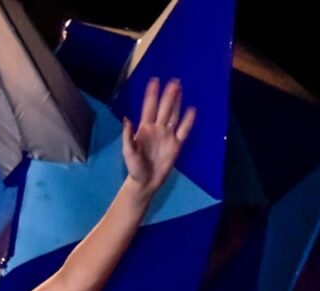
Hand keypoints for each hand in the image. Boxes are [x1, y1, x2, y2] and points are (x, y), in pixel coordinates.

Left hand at [122, 77, 195, 191]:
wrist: (146, 182)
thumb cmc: (134, 167)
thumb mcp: (128, 152)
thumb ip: (127, 136)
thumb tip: (127, 118)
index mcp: (144, 128)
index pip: (149, 107)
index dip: (152, 94)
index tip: (154, 80)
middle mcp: (157, 128)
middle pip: (164, 108)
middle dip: (168, 94)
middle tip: (174, 80)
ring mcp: (168, 135)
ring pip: (174, 115)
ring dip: (177, 102)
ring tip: (180, 88)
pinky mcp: (176, 145)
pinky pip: (184, 130)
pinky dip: (188, 120)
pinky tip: (192, 109)